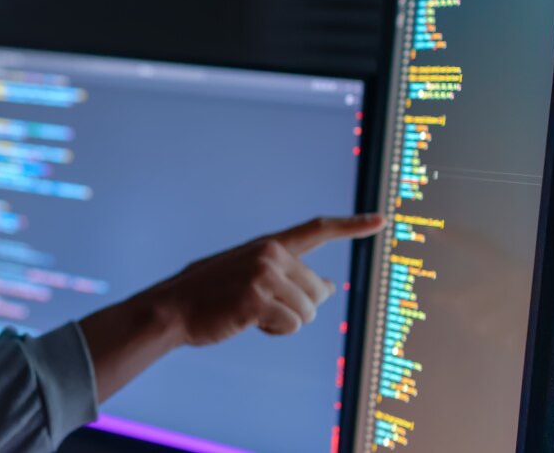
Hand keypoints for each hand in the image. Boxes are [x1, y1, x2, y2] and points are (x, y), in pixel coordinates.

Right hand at [149, 214, 384, 345]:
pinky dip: (273, 332)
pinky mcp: (256, 298)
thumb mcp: (251, 279)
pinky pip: (290, 325)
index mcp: (268, 245)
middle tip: (260, 308)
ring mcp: (263, 274)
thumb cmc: (211, 297)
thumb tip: (330, 288)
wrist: (171, 309)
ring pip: (308, 313)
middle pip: (317, 292)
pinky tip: (246, 322)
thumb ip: (289, 278)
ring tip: (249, 314)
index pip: (316, 230)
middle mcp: (270, 253)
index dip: (352, 225)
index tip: (381, 220)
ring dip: (283, 322)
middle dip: (298, 309)